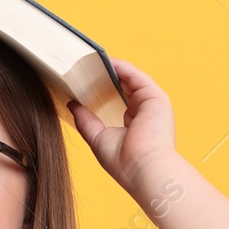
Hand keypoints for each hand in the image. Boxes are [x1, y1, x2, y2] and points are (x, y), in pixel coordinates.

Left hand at [66, 58, 177, 190]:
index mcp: (133, 124)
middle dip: (105, 77)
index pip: (117, 101)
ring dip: (112, 69)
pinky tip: (105, 61)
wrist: (143, 169)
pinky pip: (136, 76)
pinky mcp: (156, 98)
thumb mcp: (97, 137)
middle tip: (85, 67)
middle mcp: (145, 112)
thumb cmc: (124, 162)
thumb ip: (85, 120)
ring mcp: (152, 104)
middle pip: (124, 88)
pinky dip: (121, 68)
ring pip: (130, 79)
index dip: (101, 90)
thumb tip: (72, 104)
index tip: (83, 82)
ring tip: (91, 60)